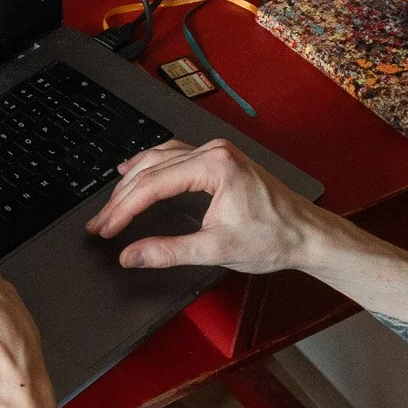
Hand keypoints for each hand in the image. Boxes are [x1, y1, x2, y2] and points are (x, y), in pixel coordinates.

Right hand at [85, 138, 340, 272]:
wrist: (308, 234)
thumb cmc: (274, 238)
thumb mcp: (217, 250)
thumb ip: (168, 252)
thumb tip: (132, 255)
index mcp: (214, 166)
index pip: (153, 185)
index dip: (123, 210)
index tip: (105, 229)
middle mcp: (213, 152)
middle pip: (152, 169)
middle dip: (121, 198)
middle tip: (100, 222)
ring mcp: (217, 153)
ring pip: (160, 158)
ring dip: (133, 180)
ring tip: (110, 201)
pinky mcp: (220, 160)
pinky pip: (175, 155)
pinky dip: (151, 166)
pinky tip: (137, 170)